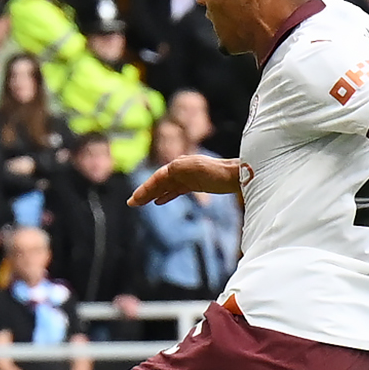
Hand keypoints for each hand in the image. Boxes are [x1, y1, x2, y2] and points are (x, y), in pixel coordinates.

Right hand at [128, 155, 251, 207]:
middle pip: (158, 182)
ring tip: (141, 203)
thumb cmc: (216, 173)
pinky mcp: (195, 183)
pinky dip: (166, 195)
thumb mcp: (193, 170)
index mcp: (177, 165)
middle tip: (132, 203)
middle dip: (145, 192)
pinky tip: (160, 201)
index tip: (133, 201)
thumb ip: (176, 172)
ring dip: (153, 194)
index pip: (156, 178)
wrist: (236, 175)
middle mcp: (180, 169)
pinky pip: (175, 189)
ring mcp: (187, 176)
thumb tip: (162, 179)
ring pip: (165, 186)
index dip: (144, 190)